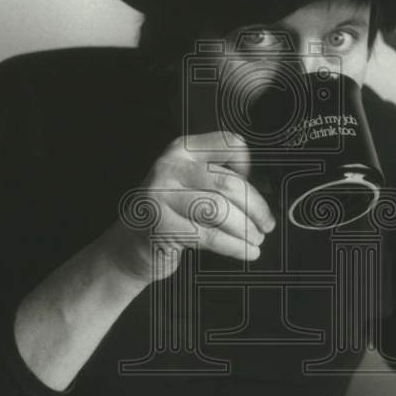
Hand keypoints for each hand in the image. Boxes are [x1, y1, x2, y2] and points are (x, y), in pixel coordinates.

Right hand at [109, 131, 275, 284]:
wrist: (129, 247)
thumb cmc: (169, 215)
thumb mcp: (190, 184)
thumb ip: (219, 178)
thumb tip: (262, 190)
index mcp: (182, 150)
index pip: (228, 144)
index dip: (248, 164)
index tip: (256, 185)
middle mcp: (170, 167)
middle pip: (228, 182)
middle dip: (255, 207)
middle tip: (266, 224)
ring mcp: (162, 195)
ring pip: (220, 210)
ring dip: (246, 229)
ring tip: (255, 239)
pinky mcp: (161, 225)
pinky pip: (209, 236)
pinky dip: (234, 246)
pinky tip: (245, 251)